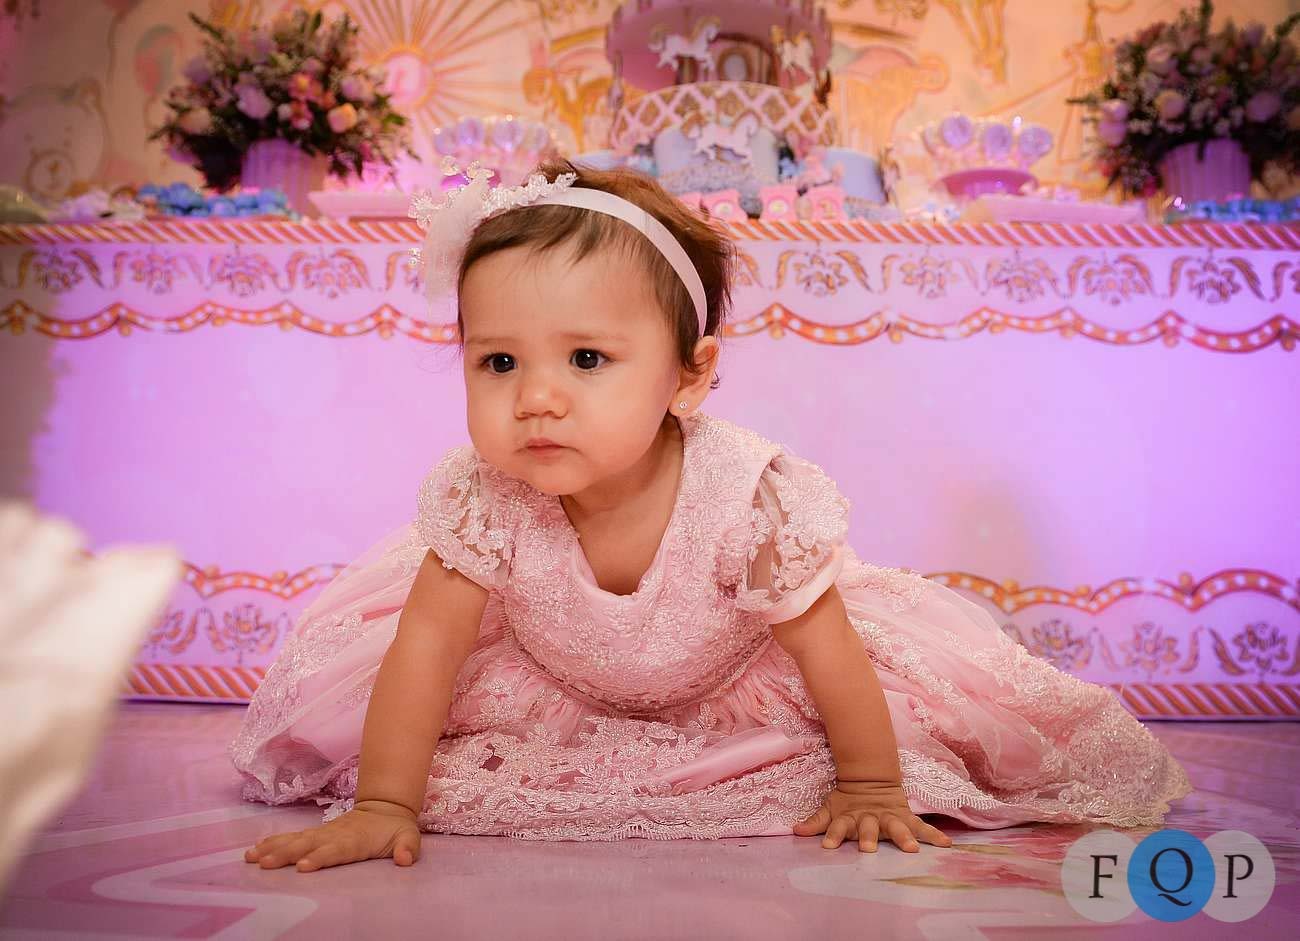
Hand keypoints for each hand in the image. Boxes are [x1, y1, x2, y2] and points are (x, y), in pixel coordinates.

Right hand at [244, 800, 422, 871]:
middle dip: (286, 854)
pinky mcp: (315, 834)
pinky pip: (292, 838)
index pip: (336, 850)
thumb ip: (407, 847)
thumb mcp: (409, 837)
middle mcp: (334, 835)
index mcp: (355, 840)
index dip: (321, 857)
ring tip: (251, 857)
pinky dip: (274, 842)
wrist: (385, 808)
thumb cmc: (396, 829)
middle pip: (308, 845)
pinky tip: (256, 849)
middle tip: (264, 864)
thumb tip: (405, 859)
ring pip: (295, 840)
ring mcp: (323, 833)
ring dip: (273, 848)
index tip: (303, 866)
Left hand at [793, 779, 953, 852]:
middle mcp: (870, 818)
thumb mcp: (830, 810)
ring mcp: (889, 817)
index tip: (828, 846)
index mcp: (849, 817)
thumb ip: (816, 823)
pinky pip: (921, 827)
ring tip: (912, 849)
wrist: (871, 778)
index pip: (838, 827)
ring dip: (903, 837)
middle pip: (869, 828)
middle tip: (868, 849)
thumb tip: (796, 831)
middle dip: (868, 837)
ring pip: (897, 827)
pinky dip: (934, 835)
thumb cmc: (848, 802)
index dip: (833, 835)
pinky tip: (946, 844)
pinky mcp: (906, 817)